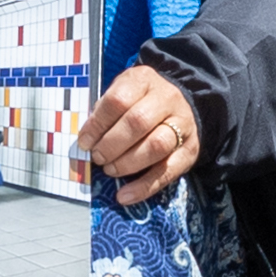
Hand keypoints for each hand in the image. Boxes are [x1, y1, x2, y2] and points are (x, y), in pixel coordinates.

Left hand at [82, 65, 203, 206]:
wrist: (180, 104)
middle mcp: (167, 99)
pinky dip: (143, 187)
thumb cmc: (140, 101)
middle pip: (138, 122)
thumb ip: (104, 112)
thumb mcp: (122, 92)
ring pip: (156, 146)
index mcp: (144, 80)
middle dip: (112, 145)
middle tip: (97, 157)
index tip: (85, 141)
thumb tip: (87, 141)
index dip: (98, 124)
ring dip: (127, 163)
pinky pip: (168, 172)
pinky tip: (124, 195)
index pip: (118, 99)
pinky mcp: (190, 150)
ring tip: (110, 169)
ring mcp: (183, 124)